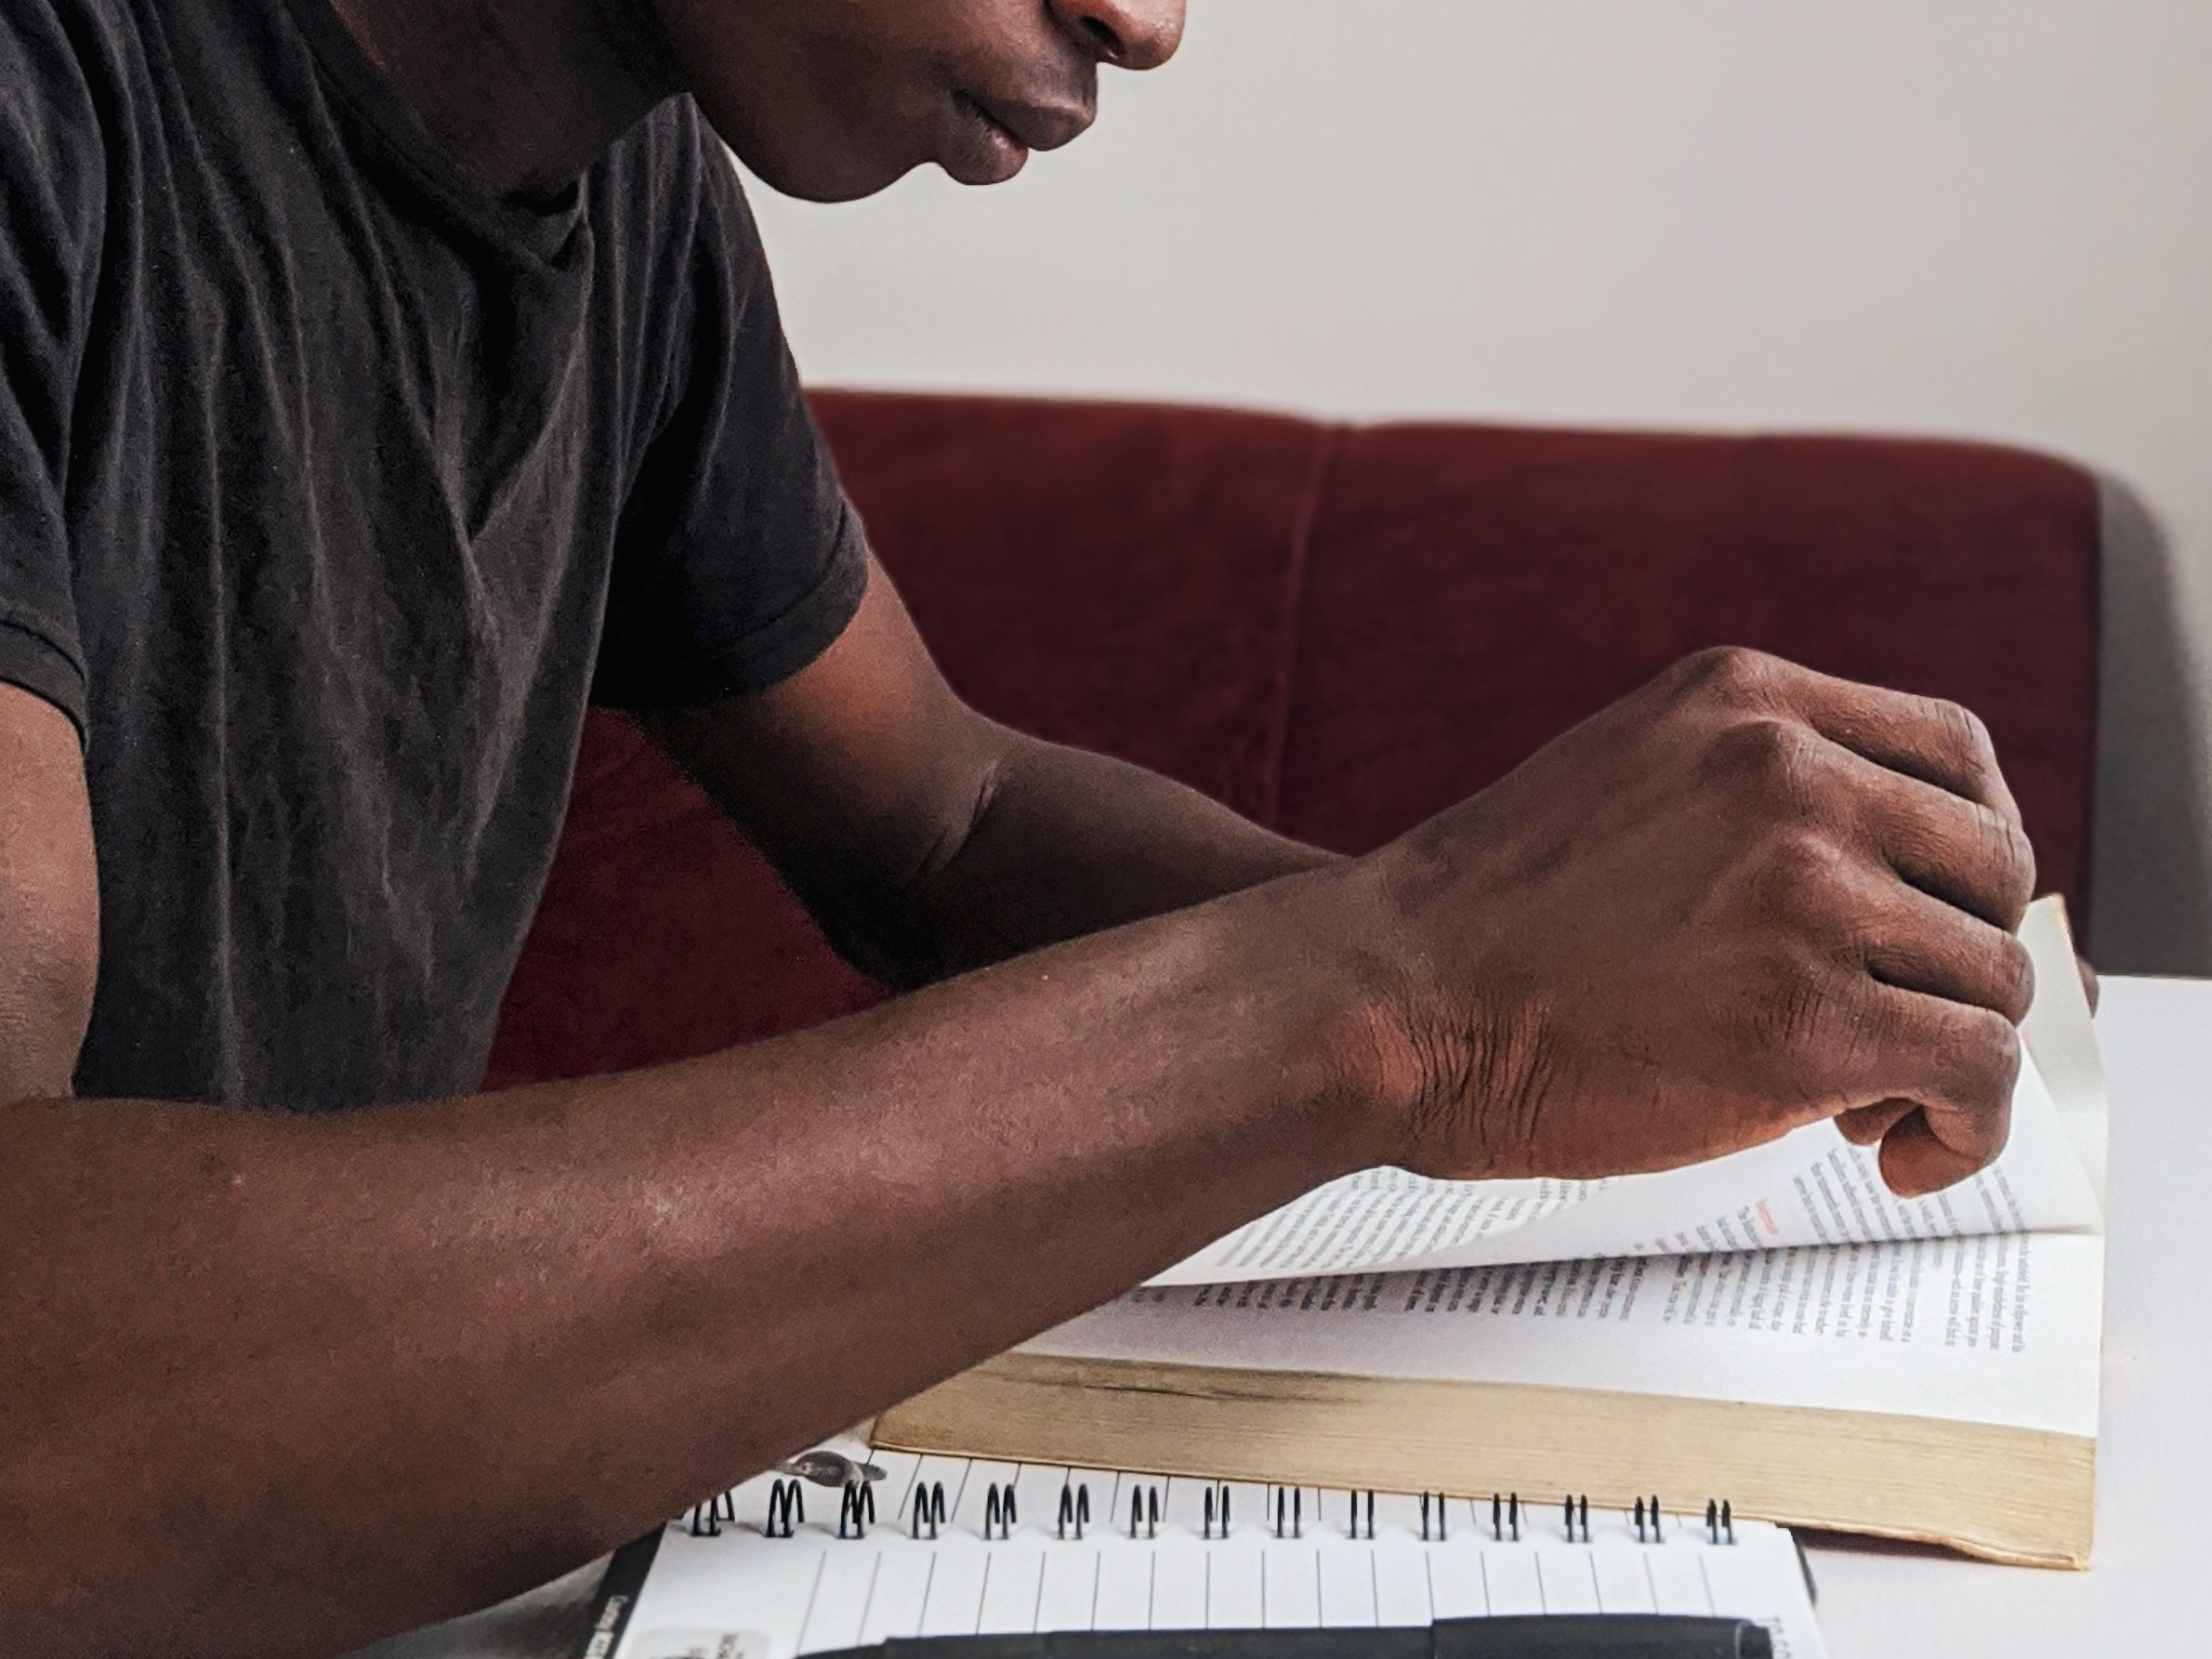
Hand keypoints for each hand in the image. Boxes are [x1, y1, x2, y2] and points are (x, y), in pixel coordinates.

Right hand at [1347, 647, 2036, 1196]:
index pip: (1955, 753)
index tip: (1937, 919)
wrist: (1380, 1000)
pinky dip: (1965, 1129)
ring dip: (1951, 1054)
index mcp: (1746, 701)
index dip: (1969, 852)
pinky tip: (1898, 1151)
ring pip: (1992, 979)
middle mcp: (1789, 774)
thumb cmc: (1479, 923)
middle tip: (1895, 1022)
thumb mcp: (1626, 781)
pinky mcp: (1806, 1019)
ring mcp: (1803, 891)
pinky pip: (1976, 1074)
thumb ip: (1750, 795)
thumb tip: (1884, 882)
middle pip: (1993, 866)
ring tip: (1871, 1100)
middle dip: (1961, 958)